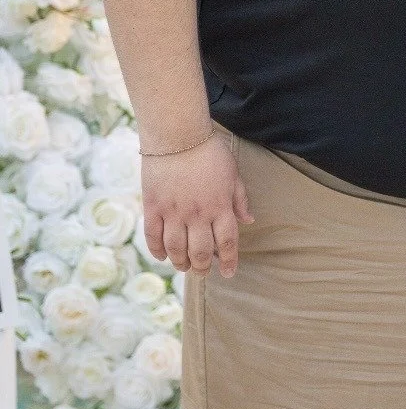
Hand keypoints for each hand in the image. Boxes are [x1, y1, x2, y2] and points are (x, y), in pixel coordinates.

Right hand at [141, 132, 253, 277]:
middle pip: (200, 252)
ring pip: (176, 250)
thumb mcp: (233, 172)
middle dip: (202, 267)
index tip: (228, 273)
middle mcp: (197, 214)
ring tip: (184, 266)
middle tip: (203, 270)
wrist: (178, 135)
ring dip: (180, 263)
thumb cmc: (210, 151)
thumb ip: (239, 199)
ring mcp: (173, 212)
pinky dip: (158, 251)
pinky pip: (153, 237)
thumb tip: (248, 220)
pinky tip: (163, 256)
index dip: (228, 261)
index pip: (226, 242)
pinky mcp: (153, 207)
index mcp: (220, 206)